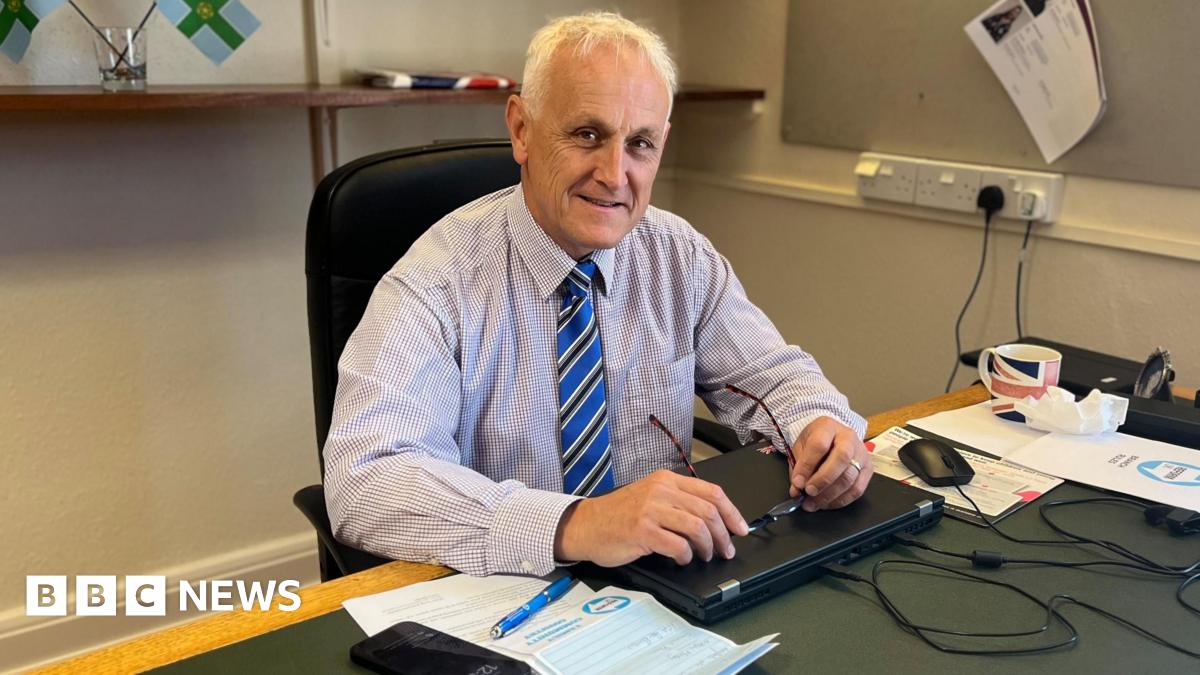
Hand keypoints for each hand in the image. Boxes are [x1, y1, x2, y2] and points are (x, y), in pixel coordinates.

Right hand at [554, 470, 749, 566]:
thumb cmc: (617, 515)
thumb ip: (677, 502)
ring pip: (697, 527)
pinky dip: (686, 556)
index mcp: (666, 480)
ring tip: (705, 556)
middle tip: (726, 549)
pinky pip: (678, 545)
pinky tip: (682, 560)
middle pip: (709, 511)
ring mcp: (651, 509)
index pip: (711, 492)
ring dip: (708, 547)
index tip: (741, 528)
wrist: (585, 525)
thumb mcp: (649, 497)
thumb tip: (713, 520)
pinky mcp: (643, 530)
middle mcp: (661, 490)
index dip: (732, 512)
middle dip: (724, 534)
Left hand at [788, 416, 872, 510]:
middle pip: (841, 459)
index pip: (819, 445)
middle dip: (823, 480)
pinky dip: (841, 500)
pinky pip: (857, 489)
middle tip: (809, 492)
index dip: (807, 466)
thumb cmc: (816, 440)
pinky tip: (827, 503)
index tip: (797, 482)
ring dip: (829, 495)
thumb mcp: (801, 446)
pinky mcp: (868, 469)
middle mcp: (848, 438)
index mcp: (828, 427)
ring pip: (850, 477)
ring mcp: (861, 454)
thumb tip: (796, 488)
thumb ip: (798, 467)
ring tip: (813, 503)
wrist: (832, 437)